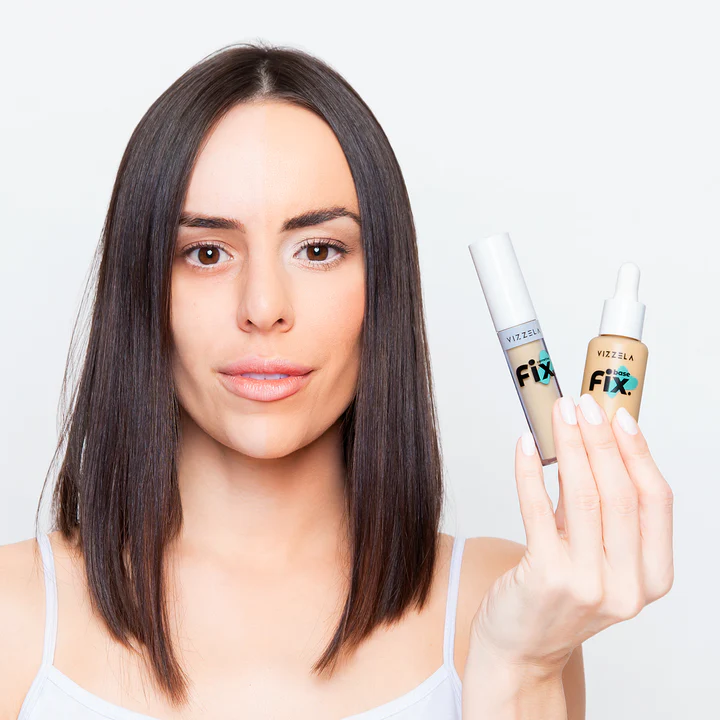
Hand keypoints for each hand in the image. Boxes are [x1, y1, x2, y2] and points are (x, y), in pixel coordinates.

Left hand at [468, 393, 673, 672]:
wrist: (521, 650)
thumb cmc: (556, 598)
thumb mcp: (596, 559)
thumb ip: (601, 514)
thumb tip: (590, 444)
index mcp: (651, 577)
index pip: (656, 502)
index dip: (639, 453)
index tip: (621, 417)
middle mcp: (626, 586)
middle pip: (621, 494)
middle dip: (601, 440)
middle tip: (584, 405)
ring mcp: (587, 585)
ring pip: (584, 497)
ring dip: (569, 446)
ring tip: (557, 415)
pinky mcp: (545, 577)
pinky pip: (538, 509)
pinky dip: (530, 471)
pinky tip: (526, 445)